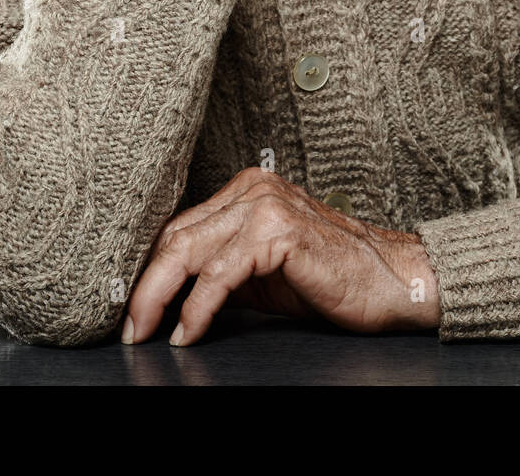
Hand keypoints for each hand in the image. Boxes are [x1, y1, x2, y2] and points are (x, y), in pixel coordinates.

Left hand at [122, 168, 441, 345]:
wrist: (391, 281)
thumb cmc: (332, 278)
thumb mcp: (262, 273)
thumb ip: (219, 271)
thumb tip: (164, 298)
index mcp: (248, 189)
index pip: (179, 226)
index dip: (147, 268)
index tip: (129, 307)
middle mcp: (254, 188)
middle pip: (176, 235)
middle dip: (143, 286)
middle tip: (128, 327)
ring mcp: (266, 205)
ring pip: (188, 250)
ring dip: (158, 298)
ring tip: (146, 332)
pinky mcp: (278, 232)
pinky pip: (220, 275)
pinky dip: (196, 309)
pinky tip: (187, 332)